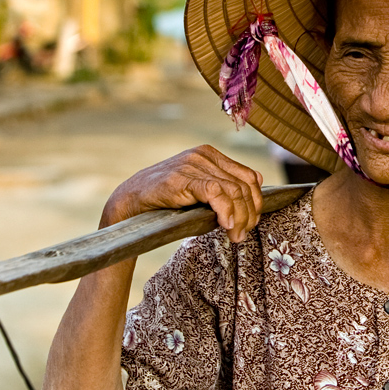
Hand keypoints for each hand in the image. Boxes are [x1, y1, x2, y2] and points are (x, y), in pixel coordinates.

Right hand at [100, 145, 263, 242]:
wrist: (131, 200)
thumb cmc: (167, 199)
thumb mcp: (199, 191)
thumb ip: (223, 191)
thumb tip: (253, 206)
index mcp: (211, 154)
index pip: (249, 176)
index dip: (257, 201)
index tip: (252, 222)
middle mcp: (204, 155)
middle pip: (244, 185)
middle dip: (250, 213)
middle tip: (244, 233)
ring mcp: (192, 164)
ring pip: (233, 190)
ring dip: (240, 217)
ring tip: (236, 236)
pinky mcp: (181, 177)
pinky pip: (215, 192)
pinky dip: (226, 210)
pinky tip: (226, 225)